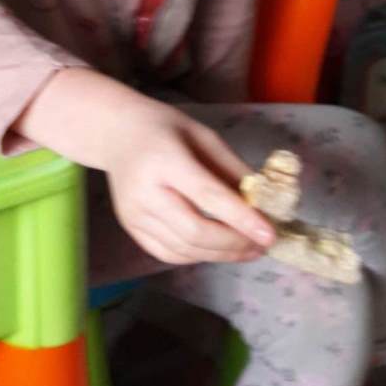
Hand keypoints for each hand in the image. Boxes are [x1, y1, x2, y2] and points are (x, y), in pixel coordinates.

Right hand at [103, 102, 274, 266]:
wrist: (116, 133)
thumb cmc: (164, 129)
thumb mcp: (204, 137)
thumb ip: (231, 170)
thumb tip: (262, 205)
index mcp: (164, 160)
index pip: (207, 196)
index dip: (241, 218)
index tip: (269, 234)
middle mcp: (144, 191)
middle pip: (194, 231)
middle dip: (233, 244)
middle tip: (261, 246)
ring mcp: (134, 214)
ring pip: (183, 249)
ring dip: (220, 255)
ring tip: (247, 250)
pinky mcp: (130, 228)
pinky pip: (168, 253)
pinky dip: (198, 256)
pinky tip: (217, 250)